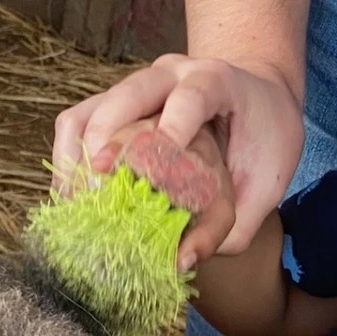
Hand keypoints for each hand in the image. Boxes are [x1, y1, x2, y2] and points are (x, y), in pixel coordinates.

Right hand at [53, 55, 304, 254]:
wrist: (256, 96)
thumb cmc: (265, 138)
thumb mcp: (268, 179)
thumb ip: (234, 223)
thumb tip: (180, 260)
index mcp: (218, 81)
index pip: (195, 96)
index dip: (175, 127)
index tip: (156, 169)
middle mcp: (172, 75)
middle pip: (130, 94)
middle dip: (110, 139)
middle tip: (101, 190)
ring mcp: (137, 87)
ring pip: (93, 109)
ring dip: (78, 156)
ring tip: (79, 203)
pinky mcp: (113, 104)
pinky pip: (76, 122)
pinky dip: (68, 158)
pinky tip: (73, 199)